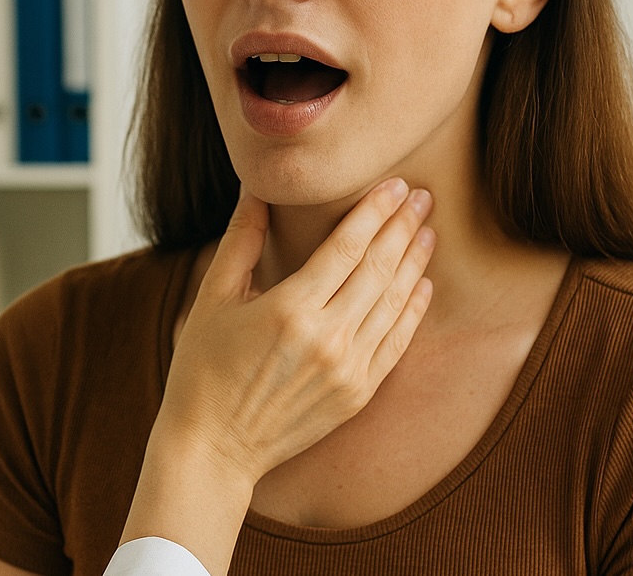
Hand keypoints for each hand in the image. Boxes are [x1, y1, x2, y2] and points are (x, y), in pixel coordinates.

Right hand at [119, 178, 433, 575]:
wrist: (214, 447)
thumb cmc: (203, 367)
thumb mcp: (213, 297)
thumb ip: (241, 239)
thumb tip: (254, 188)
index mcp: (290, 309)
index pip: (347, 247)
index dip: (374, 212)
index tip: (394, 184)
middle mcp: (327, 339)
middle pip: (378, 269)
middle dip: (403, 227)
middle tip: (423, 195)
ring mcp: (348, 370)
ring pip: (394, 304)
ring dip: (415, 263)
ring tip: (428, 229)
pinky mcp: (357, 395)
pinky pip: (396, 344)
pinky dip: (413, 311)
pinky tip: (423, 285)